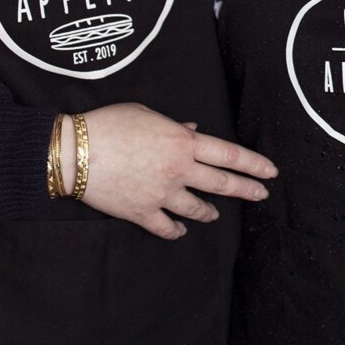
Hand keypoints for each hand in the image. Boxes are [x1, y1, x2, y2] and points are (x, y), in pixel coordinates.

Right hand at [74, 104, 276, 239]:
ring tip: (214, 214)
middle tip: (261, 195)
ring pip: (197, 208)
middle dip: (246, 190)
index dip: (253, 164)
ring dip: (208, 212)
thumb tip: (192, 129)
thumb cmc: (109, 124)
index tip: (270, 172)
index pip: (229, 155)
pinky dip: (176, 230)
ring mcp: (162, 194)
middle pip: (222, 183)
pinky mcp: (142, 212)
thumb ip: (174, 125)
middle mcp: (179, 169)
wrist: (74, 152)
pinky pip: (166, 227)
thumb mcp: (146, 114)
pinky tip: (180, 230)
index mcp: (183, 142)